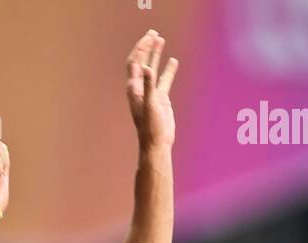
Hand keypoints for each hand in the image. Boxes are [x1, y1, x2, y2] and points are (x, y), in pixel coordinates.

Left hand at [126, 30, 177, 148]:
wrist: (157, 144)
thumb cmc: (150, 128)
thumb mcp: (150, 105)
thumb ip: (148, 86)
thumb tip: (148, 67)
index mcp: (134, 88)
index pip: (135, 62)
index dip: (141, 48)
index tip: (149, 36)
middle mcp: (141, 88)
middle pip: (142, 61)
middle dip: (147, 46)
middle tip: (154, 32)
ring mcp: (151, 93)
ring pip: (153, 68)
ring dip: (156, 54)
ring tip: (161, 39)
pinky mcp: (160, 99)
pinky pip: (164, 80)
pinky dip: (168, 70)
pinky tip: (173, 61)